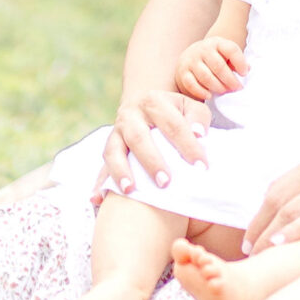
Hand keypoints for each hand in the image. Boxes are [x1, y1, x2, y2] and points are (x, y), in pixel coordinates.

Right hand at [95, 89, 210, 198]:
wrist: (146, 105)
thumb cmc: (174, 112)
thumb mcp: (189, 106)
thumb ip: (197, 118)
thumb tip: (199, 135)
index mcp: (154, 101)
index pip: (173, 125)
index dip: (188, 146)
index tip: (201, 167)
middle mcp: (131, 114)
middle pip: (139, 137)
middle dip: (152, 161)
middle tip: (166, 182)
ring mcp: (116, 131)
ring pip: (113, 151)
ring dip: (120, 171)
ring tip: (130, 190)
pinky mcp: (108, 147)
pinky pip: (100, 166)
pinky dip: (99, 182)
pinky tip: (97, 198)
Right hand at [175, 37, 247, 98]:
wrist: (188, 58)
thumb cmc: (213, 58)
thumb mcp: (224, 54)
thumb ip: (235, 61)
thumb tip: (248, 69)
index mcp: (216, 43)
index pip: (231, 49)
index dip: (240, 62)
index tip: (245, 74)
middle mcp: (203, 49)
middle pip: (218, 66)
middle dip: (230, 79)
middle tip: (236, 88)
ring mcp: (191, 61)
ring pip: (206, 77)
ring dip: (218, 87)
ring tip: (225, 91)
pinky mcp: (183, 73)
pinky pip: (192, 85)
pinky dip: (202, 92)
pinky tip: (210, 96)